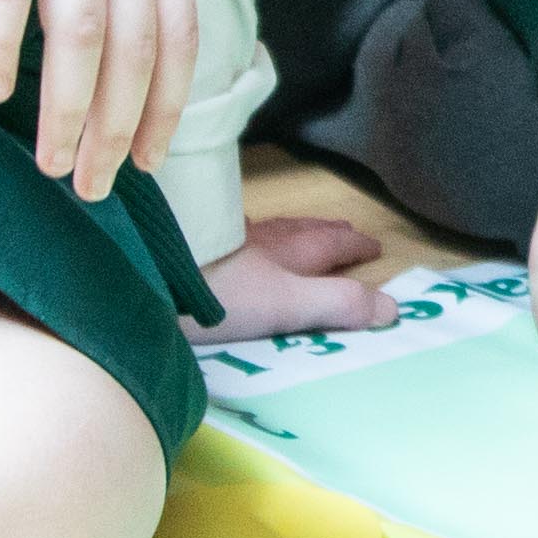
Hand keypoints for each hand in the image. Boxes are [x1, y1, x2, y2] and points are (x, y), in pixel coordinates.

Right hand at [0, 0, 188, 200]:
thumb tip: (126, 71)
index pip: (177, 35)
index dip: (166, 105)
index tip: (147, 164)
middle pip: (133, 46)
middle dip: (116, 126)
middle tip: (92, 184)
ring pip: (79, 29)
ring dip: (67, 106)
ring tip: (51, 161)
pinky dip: (1, 43)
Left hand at [197, 214, 397, 343]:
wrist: (144, 270)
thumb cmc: (217, 289)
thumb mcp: (286, 304)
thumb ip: (336, 305)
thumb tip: (393, 307)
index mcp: (286, 252)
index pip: (330, 244)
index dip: (354, 246)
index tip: (374, 245)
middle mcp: (257, 238)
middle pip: (300, 231)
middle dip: (326, 233)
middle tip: (345, 232)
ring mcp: (221, 239)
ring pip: (264, 231)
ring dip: (287, 233)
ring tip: (294, 234)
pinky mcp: (188, 247)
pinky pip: (227, 236)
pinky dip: (243, 238)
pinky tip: (231, 243)